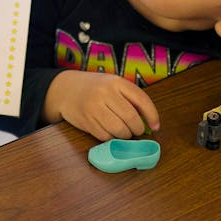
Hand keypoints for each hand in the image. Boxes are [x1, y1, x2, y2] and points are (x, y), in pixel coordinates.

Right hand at [44, 70, 160, 139]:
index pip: (141, 100)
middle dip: (137, 129)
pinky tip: (110, 131)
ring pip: (119, 130)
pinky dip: (112, 138)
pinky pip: (106, 137)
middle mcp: (105, 93)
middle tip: (136, 130)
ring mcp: (94, 108)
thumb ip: (130, 98)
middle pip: (131, 118)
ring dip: (125, 135)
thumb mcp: (113, 85)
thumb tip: (150, 121)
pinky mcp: (86, 122)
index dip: (152, 115)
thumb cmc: (95, 88)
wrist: (65, 90)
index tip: (155, 126)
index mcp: (116, 82)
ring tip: (123, 131)